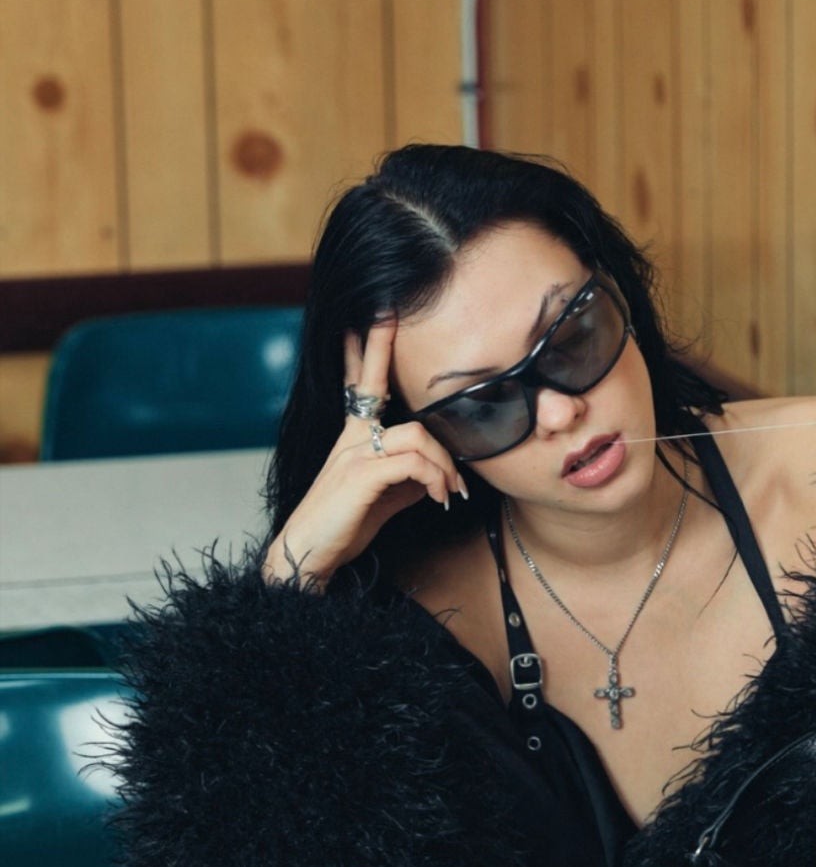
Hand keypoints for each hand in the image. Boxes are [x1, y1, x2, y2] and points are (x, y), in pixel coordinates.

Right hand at [262, 316, 467, 588]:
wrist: (310, 555)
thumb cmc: (345, 526)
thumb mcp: (385, 497)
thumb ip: (409, 477)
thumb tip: (439, 471)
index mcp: (353, 437)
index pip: (358, 385)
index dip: (362, 352)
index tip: (368, 318)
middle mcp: (350, 438)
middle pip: (370, 382)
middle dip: (379, 345)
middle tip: (386, 311)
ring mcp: (353, 454)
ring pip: (416, 435)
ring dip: (445, 462)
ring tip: (454, 490)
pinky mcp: (360, 476)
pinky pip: (413, 463)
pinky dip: (435, 478)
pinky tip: (441, 497)